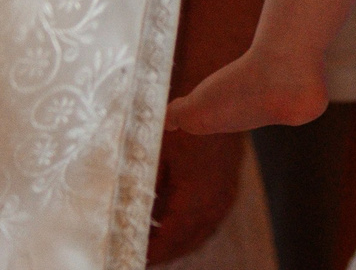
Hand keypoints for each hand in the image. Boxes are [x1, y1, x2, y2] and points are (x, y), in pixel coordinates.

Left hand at [148, 111, 243, 259]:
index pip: (171, 239)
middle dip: (163, 251)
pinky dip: (189, 230)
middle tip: (141, 254)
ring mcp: (224, 198)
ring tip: (152, 242)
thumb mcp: (156, 154)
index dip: (153, 252)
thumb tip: (128, 214)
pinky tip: (171, 225)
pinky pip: (208, 222)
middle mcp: (214, 202)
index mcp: (196, 197)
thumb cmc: (181, 124)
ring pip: (198, 234)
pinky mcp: (227, 191)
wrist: (217, 101)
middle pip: (186, 242)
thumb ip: (144, 187)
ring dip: (176, 241)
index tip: (136, 257)